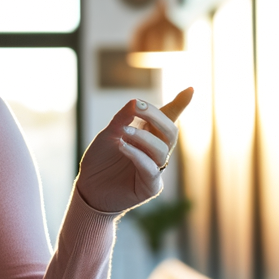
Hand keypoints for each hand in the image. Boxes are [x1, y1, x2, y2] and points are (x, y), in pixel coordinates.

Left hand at [74, 88, 193, 214]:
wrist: (88, 189)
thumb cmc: (100, 161)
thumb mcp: (108, 134)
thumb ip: (122, 119)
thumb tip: (135, 102)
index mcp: (149, 135)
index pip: (167, 118)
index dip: (179, 104)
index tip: (190, 89)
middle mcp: (155, 151)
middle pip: (170, 131)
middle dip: (156, 116)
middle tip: (137, 106)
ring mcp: (155, 169)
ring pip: (162, 149)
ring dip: (143, 137)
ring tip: (123, 132)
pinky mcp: (150, 186)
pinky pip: (150, 168)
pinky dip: (137, 154)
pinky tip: (123, 146)